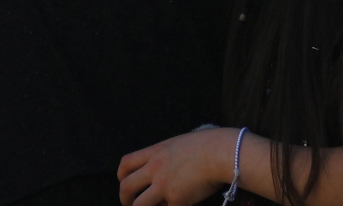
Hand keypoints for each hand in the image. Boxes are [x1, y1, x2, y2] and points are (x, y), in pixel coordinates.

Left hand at [117, 127, 232, 205]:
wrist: (221, 153)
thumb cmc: (207, 144)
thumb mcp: (179, 143)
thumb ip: (167, 155)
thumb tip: (164, 166)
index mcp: (155, 152)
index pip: (126, 164)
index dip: (121, 176)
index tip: (124, 182)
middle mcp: (155, 169)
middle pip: (126, 187)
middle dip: (124, 199)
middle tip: (129, 204)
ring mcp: (164, 186)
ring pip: (139, 205)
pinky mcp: (176, 200)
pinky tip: (178, 204)